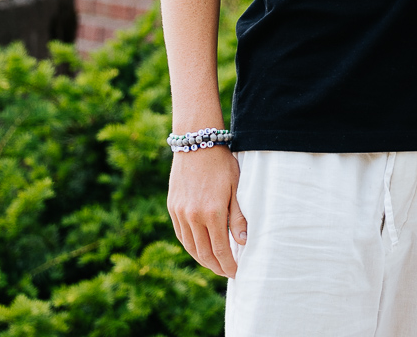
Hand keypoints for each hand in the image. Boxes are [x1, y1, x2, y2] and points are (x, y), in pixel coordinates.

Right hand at [168, 145, 246, 276]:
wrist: (197, 144)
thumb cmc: (222, 164)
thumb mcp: (236, 188)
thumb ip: (238, 217)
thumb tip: (243, 242)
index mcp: (212, 212)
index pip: (220, 250)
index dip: (228, 264)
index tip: (236, 272)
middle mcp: (193, 216)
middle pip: (204, 253)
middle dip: (216, 266)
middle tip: (227, 272)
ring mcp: (180, 213)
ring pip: (190, 246)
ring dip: (203, 259)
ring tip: (215, 264)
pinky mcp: (172, 208)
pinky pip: (181, 235)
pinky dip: (191, 246)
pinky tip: (200, 249)